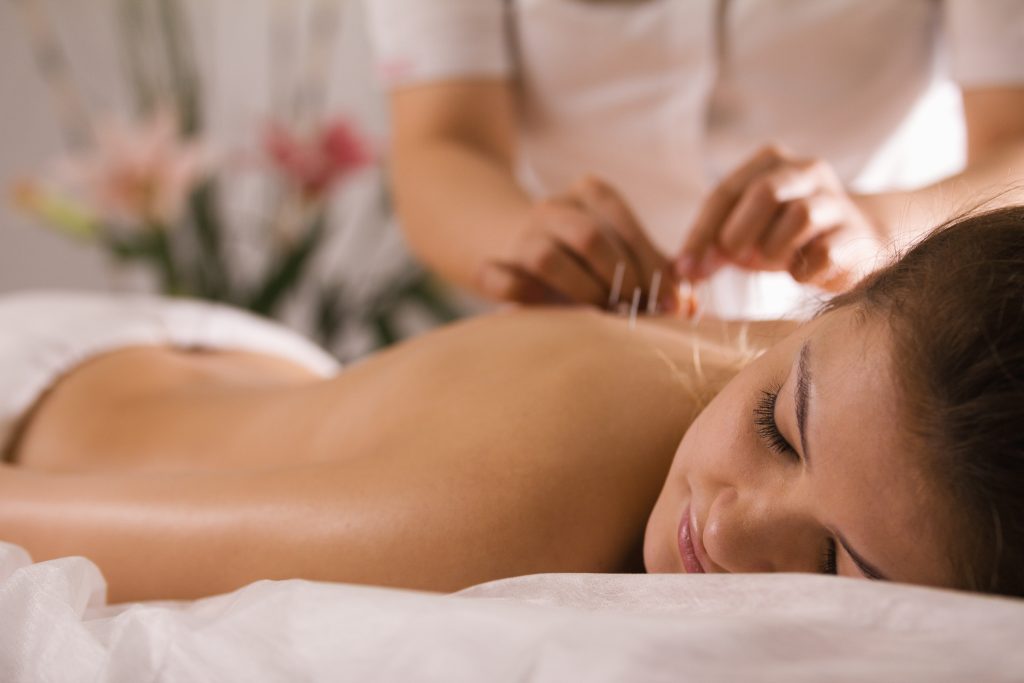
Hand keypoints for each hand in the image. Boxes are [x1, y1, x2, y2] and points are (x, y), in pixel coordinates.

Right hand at [478, 175, 678, 308]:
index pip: (623, 225)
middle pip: (589, 239)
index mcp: (589, 193)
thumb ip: (656, 271)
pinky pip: (500, 280)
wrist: (516, 248)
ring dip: (580, 292)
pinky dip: (519, 295)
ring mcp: (519, 235)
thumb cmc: (586, 258)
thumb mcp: (622, 252)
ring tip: (600, 315)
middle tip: (636, 311)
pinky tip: (544, 312)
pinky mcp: (488, 265)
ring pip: (547, 258)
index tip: (672, 303)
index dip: (651, 266)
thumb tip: (692, 303)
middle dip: (619, 281)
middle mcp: (552, 207)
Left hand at [675, 146, 885, 291]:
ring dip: (775, 249)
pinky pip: (824, 253)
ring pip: (800, 216)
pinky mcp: (855, 234)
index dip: (701, 234)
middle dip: (739, 233)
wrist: (851, 243)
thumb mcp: (743, 232)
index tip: (686, 269)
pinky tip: (801, 271)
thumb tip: (684, 271)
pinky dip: (804, 270)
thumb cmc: (783, 235)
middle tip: (736, 258)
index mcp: (770, 162)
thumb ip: (712, 246)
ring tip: (775, 259)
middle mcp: (807, 170)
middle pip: (765, 192)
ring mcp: (836, 200)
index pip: (725, 192)